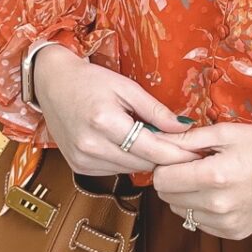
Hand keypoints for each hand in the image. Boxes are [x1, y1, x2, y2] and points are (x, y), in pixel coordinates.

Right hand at [33, 44, 202, 175]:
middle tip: (188, 149)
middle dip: (168, 157)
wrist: (52, 84)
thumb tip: (184, 127)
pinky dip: (129, 161)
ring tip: (161, 144)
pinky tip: (132, 145)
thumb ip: (155, 110)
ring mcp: (82, 160)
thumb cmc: (90, 80)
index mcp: (104, 122)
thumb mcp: (126, 87)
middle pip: (144, 163)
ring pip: (131, 170)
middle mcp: (91, 146)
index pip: (152, 149)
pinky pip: (115, 171)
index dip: (179, 153)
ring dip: (149, 160)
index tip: (198, 153)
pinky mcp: (79, 167)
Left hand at [152, 122, 251, 239]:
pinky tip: (222, 193)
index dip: (165, 164)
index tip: (179, 155)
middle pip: (167, 197)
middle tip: (195, 164)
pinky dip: (202, 208)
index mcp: (214, 176)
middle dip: (174, 179)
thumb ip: (186, 139)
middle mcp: (218, 205)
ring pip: (181, 212)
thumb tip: (154, 139)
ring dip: (187, 194)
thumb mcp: (225, 132)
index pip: (161, 179)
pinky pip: (200, 222)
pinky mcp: (234, 233)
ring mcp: (227, 223)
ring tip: (211, 178)